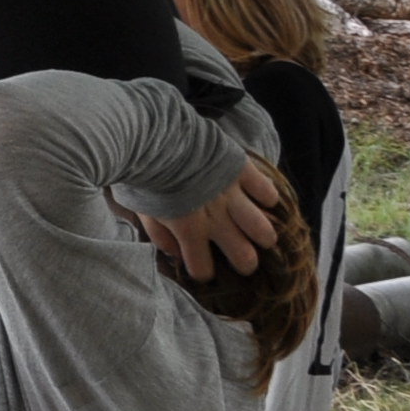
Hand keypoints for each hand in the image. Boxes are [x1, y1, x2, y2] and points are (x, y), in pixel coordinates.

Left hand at [139, 154, 285, 278]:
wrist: (154, 138)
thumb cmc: (142, 176)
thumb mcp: (142, 212)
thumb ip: (160, 236)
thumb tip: (177, 255)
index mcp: (188, 230)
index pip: (203, 268)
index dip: (202, 272)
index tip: (201, 267)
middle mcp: (216, 219)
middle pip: (244, 257)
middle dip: (244, 264)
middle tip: (240, 258)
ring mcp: (233, 196)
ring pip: (263, 230)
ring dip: (262, 236)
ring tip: (259, 235)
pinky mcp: (244, 172)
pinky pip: (268, 193)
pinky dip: (266, 199)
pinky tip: (259, 200)